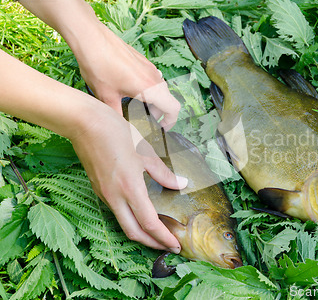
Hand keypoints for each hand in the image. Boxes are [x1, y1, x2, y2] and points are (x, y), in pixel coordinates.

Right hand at [70, 104, 187, 251]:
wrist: (85, 123)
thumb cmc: (117, 133)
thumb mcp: (146, 152)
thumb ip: (164, 173)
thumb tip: (181, 184)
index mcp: (130, 189)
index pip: (150, 223)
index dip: (164, 238)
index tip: (176, 245)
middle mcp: (115, 197)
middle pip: (134, 232)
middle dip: (152, 243)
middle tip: (168, 246)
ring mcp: (104, 194)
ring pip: (124, 224)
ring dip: (141, 233)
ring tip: (158, 234)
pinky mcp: (99, 189)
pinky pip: (116, 212)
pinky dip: (131, 220)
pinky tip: (141, 215)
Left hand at [72, 22, 179, 130]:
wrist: (90, 38)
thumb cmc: (98, 65)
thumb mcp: (106, 97)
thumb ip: (118, 116)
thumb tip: (122, 131)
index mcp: (149, 88)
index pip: (173, 108)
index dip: (170, 121)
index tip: (161, 128)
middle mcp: (154, 77)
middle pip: (167, 100)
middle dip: (158, 113)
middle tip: (143, 121)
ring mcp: (149, 67)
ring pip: (159, 89)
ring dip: (152, 101)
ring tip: (135, 107)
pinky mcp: (142, 61)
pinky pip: (152, 79)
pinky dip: (147, 90)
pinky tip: (129, 91)